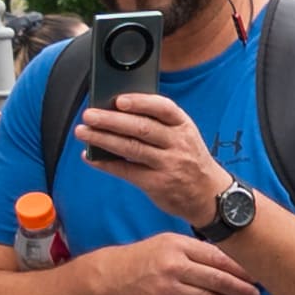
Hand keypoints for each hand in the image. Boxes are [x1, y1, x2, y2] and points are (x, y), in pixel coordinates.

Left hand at [76, 89, 232, 231]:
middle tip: (88, 115)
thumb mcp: (184, 137)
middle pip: (141, 128)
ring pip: (131, 148)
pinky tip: (91, 158)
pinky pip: (128, 172)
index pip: (163, 108)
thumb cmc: (189, 160)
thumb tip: (116, 112)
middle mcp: (178, 144)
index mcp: (184, 127)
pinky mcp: (158, 184)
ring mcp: (169, 165)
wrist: (211, 195)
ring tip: (83, 132)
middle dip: (111, 120)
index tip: (119, 99)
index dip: (140, 102)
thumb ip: (158, 125)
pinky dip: (107, 164)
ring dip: (103, 139)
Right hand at [109, 232, 256, 294]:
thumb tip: (236, 259)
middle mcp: (173, 266)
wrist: (115, 275)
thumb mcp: (172, 242)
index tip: (258, 274)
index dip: (241, 269)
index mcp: (179, 246)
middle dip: (241, 289)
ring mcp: (167, 289)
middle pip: (216, 280)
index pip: (218, 258)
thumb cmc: (150, 256)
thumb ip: (200, 249)